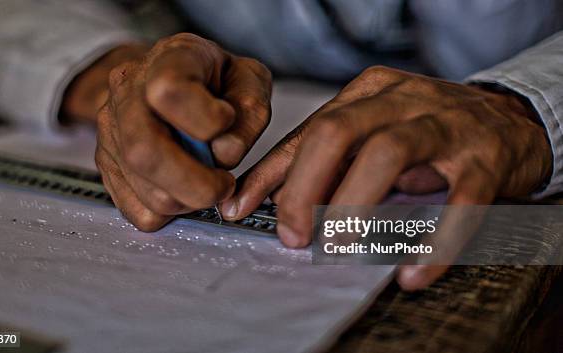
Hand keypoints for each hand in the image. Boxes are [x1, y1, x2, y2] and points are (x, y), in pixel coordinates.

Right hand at [94, 33, 271, 229]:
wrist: (171, 79)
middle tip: (223, 184)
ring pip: (144, 188)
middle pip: (144, 150)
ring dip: (188, 200)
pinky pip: (137, 210)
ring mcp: (111, 130)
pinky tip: (183, 189)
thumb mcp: (248, 79)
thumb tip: (224, 154)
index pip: (169, 91)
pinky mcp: (107, 165)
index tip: (226, 122)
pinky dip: (170, 213)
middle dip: (195, 183)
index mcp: (168, 59)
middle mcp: (128, 91)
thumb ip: (250, 111)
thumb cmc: (215, 80)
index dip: (206, 120)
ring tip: (207, 182)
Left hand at [220, 66, 551, 288]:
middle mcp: (403, 100)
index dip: (269, 173)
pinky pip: (459, 202)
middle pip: (338, 132)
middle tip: (294, 234)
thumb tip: (270, 197)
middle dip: (304, 185)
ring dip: (354, 203)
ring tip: (338, 245)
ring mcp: (446, 126)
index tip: (237, 207)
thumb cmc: (429, 131)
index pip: (307, 130)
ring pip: (388, 153)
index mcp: (369, 92)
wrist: (511, 119)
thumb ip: (328, 158)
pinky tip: (411, 271)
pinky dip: (432, 241)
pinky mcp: (486, 160)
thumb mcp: (374, 132)